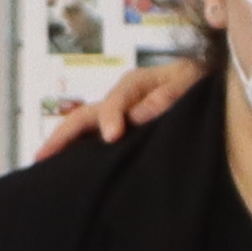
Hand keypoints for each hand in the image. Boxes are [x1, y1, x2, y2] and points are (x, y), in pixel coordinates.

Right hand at [30, 58, 210, 162]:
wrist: (209, 89)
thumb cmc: (199, 83)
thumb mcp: (191, 83)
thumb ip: (168, 96)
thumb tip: (138, 114)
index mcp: (136, 84)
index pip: (116, 100)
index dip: (111, 117)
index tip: (112, 136)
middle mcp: (119, 99)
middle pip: (84, 115)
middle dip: (63, 135)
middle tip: (44, 156)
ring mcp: (116, 116)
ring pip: (83, 128)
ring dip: (63, 144)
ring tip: (42, 164)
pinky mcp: (120, 131)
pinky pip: (94, 140)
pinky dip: (77, 151)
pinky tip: (65, 168)